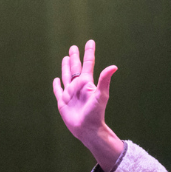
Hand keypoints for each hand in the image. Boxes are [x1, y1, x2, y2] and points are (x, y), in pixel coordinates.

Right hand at [52, 40, 122, 171]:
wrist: (87, 130)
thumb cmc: (96, 114)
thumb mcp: (101, 96)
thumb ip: (104, 80)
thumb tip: (114, 66)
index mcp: (87, 84)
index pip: (88, 64)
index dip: (89, 53)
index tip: (90, 42)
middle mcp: (78, 87)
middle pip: (75, 68)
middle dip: (75, 58)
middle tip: (73, 47)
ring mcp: (70, 94)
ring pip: (66, 77)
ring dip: (65, 67)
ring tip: (65, 58)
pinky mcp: (63, 102)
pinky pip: (58, 91)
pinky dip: (57, 85)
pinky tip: (56, 80)